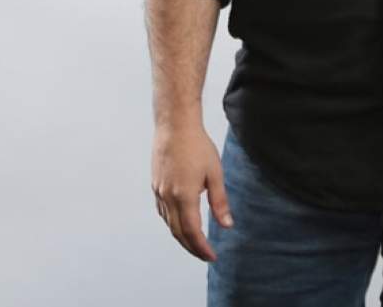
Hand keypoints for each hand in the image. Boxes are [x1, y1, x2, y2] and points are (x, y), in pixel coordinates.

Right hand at [151, 120, 234, 262]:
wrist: (174, 125)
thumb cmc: (197, 145)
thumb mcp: (215, 173)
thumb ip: (219, 201)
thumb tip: (226, 225)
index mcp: (184, 196)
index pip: (192, 232)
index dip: (202, 248)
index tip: (212, 256)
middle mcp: (168, 197)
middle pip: (178, 232)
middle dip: (192, 247)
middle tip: (205, 254)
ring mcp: (159, 192)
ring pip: (169, 223)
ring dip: (181, 237)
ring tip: (195, 242)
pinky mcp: (155, 185)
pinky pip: (163, 212)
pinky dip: (172, 223)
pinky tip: (180, 222)